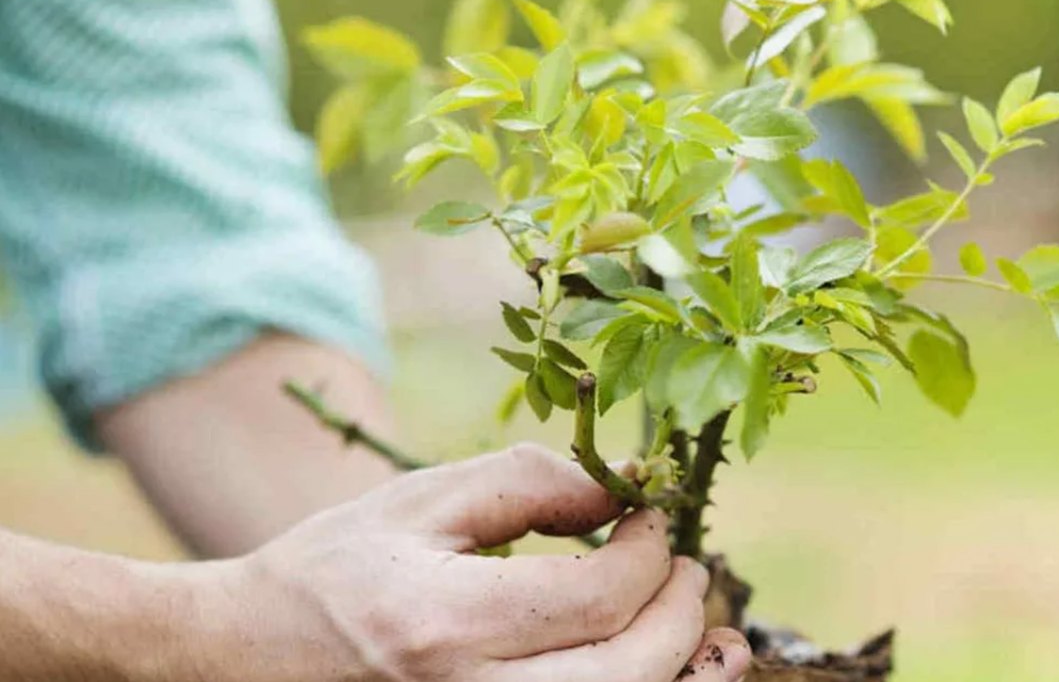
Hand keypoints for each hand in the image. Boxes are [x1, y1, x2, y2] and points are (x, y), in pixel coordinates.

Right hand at [204, 444, 750, 681]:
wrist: (252, 655)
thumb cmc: (335, 568)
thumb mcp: (424, 501)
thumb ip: (530, 484)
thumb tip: (625, 488)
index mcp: (448, 625)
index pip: (598, 597)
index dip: (647, 552)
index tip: (650, 520)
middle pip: (631, 675)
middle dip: (681, 617)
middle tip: (688, 570)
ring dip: (688, 677)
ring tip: (718, 637)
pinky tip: (668, 674)